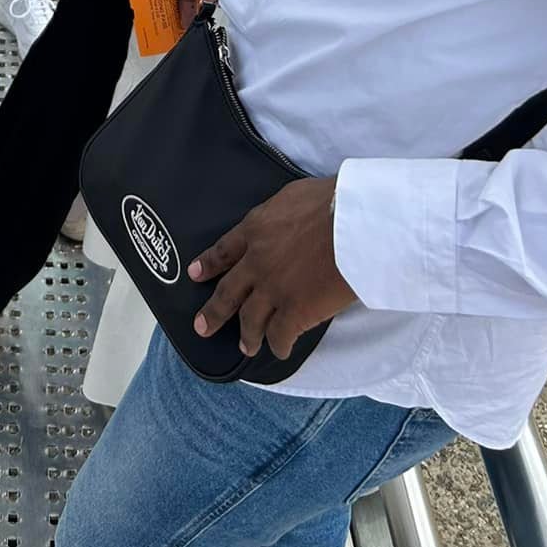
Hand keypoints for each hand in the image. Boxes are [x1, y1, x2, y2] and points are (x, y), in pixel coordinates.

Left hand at [190, 175, 355, 358]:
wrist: (351, 224)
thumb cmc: (329, 202)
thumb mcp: (290, 196)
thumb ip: (278, 215)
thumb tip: (284, 219)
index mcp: (255, 229)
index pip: (224, 250)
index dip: (208, 264)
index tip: (195, 274)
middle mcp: (257, 261)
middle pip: (228, 292)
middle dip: (214, 312)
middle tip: (202, 326)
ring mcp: (274, 288)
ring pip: (251, 319)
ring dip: (247, 336)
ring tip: (245, 348)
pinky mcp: (296, 310)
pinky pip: (280, 334)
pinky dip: (278, 345)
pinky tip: (279, 350)